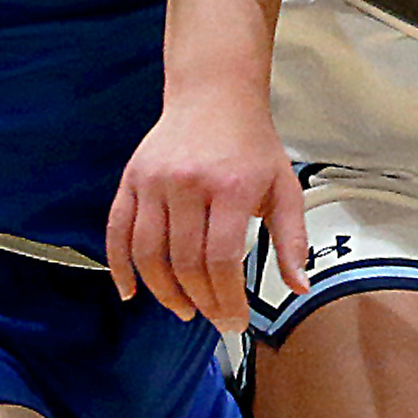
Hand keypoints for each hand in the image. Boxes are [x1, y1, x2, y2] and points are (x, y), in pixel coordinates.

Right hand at [107, 92, 304, 329]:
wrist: (214, 96)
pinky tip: (131, 292)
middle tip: (213, 320)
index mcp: (232, 187)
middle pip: (185, 262)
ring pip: (149, 253)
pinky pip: (117, 231)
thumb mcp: (285, 186)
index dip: (226, 299)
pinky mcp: (132, 180)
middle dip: (200, 301)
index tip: (234, 322)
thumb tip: (299, 287)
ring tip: (183, 309)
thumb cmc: (251, 145)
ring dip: (163, 292)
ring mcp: (155, 181)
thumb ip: (292, 239)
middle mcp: (189, 184)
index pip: (223, 259)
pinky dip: (120, 267)